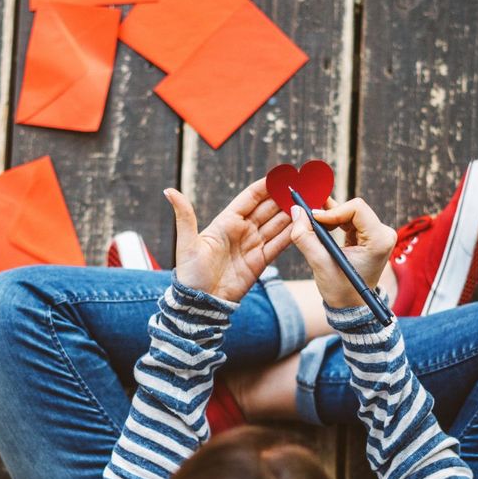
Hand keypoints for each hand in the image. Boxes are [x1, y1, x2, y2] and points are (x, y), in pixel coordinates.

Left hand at [164, 179, 293, 302]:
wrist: (201, 303)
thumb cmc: (190, 273)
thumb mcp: (187, 243)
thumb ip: (185, 216)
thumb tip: (168, 190)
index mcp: (226, 221)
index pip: (250, 198)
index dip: (266, 186)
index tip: (282, 175)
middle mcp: (242, 231)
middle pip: (268, 208)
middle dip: (284, 196)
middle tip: (303, 185)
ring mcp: (253, 245)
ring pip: (277, 224)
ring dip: (292, 213)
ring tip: (309, 201)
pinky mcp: (261, 261)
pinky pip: (279, 244)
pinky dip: (292, 234)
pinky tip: (304, 223)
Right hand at [289, 196, 396, 308]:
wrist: (352, 306)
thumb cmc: (341, 290)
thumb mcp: (320, 264)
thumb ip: (305, 237)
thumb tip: (296, 210)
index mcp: (379, 240)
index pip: (356, 209)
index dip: (332, 211)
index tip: (313, 219)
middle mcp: (383, 234)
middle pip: (353, 209)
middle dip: (329, 212)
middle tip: (308, 217)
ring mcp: (378, 234)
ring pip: (349, 212)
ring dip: (329, 217)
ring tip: (313, 225)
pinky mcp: (370, 235)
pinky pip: (350, 219)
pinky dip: (333, 221)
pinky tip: (321, 229)